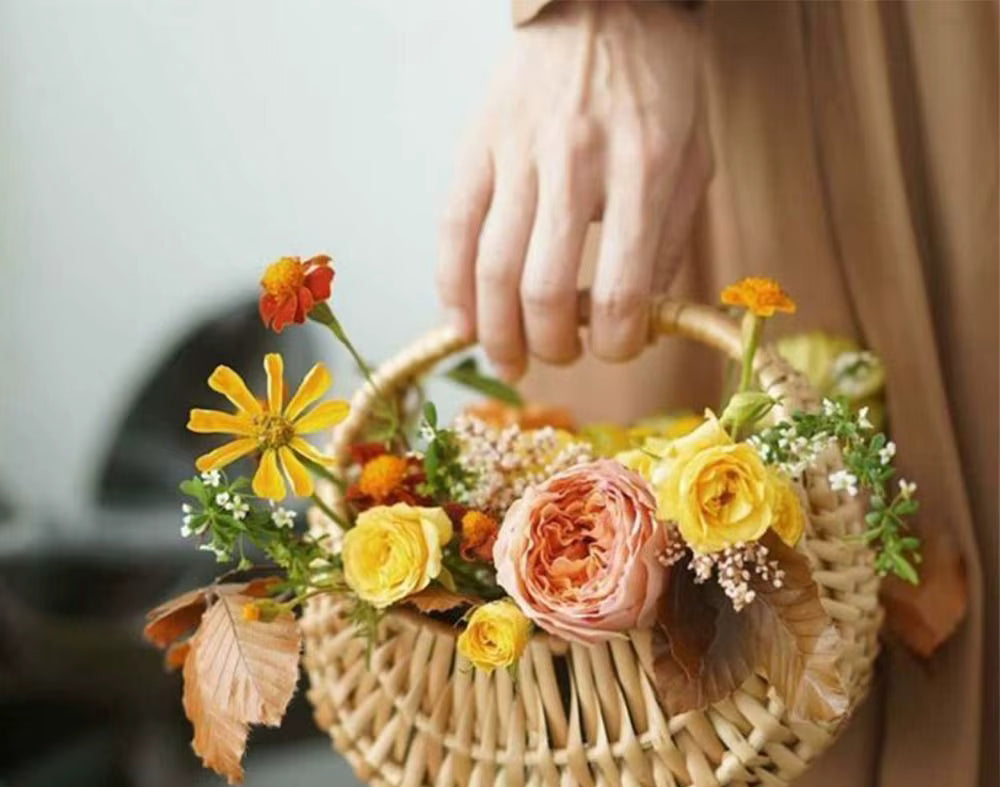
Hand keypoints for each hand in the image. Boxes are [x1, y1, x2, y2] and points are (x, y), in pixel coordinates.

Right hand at [436, 0, 710, 380]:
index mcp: (643, 170)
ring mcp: (519, 151)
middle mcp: (576, 163)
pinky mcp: (478, 143)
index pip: (619, 291)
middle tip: (558, 356)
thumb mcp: (691, 162)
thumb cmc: (655, 89)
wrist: (606, 1)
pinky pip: (453, 228)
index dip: (614, 343)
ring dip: (496, 334)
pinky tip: (461, 324)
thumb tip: (632, 321)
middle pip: (543, 290)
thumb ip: (665, 243)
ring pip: (491, 269)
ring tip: (508, 360)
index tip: (613, 347)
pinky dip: (451, 288)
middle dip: (550, 346)